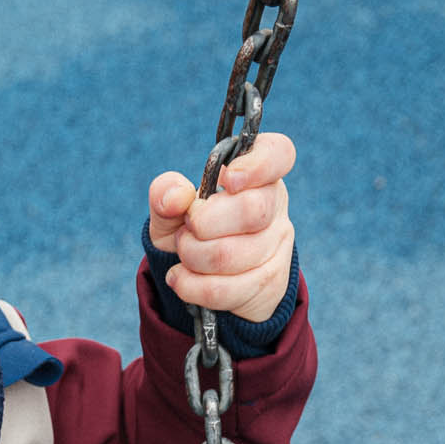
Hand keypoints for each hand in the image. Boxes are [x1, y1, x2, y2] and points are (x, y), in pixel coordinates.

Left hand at [147, 131, 296, 326]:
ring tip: (184, 252)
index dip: (257, 165)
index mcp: (257, 174)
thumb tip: (177, 197)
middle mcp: (275, 206)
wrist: (198, 277)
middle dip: (204, 223)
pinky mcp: (271, 284)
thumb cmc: (190, 230)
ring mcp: (278, 246)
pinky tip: (180, 278)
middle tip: (188, 227)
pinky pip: (227, 290)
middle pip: (253, 210)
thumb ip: (165, 193)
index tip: (227, 180)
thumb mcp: (170, 208)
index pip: (278, 153)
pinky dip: (192, 286)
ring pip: (233, 255)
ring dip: (192, 257)